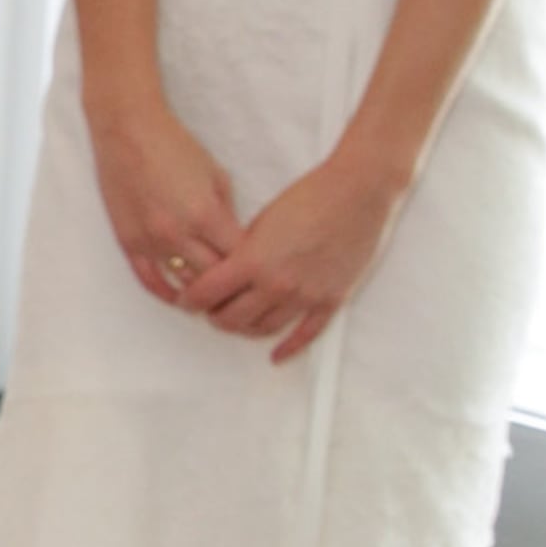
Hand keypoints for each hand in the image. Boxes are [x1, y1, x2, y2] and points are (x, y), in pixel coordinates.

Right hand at [87, 87, 249, 324]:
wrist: (128, 132)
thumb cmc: (175, 147)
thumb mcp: (215, 174)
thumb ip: (226, 212)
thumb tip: (233, 241)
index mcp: (206, 215)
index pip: (238, 258)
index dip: (251, 268)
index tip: (258, 273)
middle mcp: (178, 234)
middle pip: (214, 278)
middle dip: (230, 288)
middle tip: (241, 294)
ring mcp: (151, 242)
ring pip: (184, 285)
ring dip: (201, 295)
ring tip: (215, 300)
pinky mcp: (129, 243)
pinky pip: (149, 281)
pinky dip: (167, 293)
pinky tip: (179, 299)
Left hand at [192, 142, 410, 365]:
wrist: (358, 191)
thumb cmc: (311, 195)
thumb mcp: (263, 220)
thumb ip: (243, 251)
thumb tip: (226, 272)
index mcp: (253, 260)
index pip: (206, 294)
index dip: (190, 300)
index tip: (187, 299)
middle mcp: (276, 284)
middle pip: (230, 318)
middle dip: (215, 316)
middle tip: (211, 310)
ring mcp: (304, 296)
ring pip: (262, 329)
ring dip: (244, 329)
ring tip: (238, 322)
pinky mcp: (330, 300)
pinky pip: (305, 335)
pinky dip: (288, 349)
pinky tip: (276, 356)